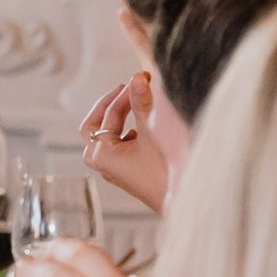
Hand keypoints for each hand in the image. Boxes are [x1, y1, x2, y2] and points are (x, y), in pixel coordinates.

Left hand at [80, 71, 169, 213]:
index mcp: (100, 154)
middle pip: (95, 124)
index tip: (142, 78)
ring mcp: (113, 167)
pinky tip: (141, 126)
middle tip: (126, 88)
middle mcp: (102, 162)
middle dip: (110, 104)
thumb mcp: (151, 132)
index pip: (109, 114)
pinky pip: (118, 144)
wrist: (181, 200)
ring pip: (106, 134)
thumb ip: (143, 103)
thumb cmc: (163, 170)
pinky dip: (125, 129)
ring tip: (134, 100)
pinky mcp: (126, 171)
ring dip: (118, 117)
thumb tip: (137, 77)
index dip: (126, 94)